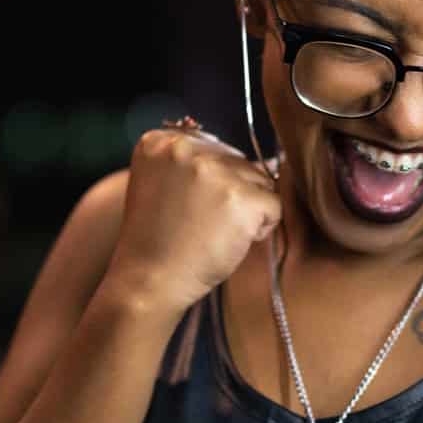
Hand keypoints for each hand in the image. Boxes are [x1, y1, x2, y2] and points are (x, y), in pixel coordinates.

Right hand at [100, 127, 279, 313]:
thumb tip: (260, 157)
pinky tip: (231, 241)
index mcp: (161, 141)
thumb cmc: (158, 241)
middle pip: (240, 162)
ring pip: (260, 181)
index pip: (215, 148)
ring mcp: (215, 171)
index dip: (211, 182)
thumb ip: (192, 163)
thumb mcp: (160, 185)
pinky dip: (261, 227)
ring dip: (248, 209)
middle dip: (232, 194)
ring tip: (214, 232)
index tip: (186, 207)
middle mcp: (187, 148)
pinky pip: (274, 205)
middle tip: (202, 224)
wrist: (148, 281)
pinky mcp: (241, 197)